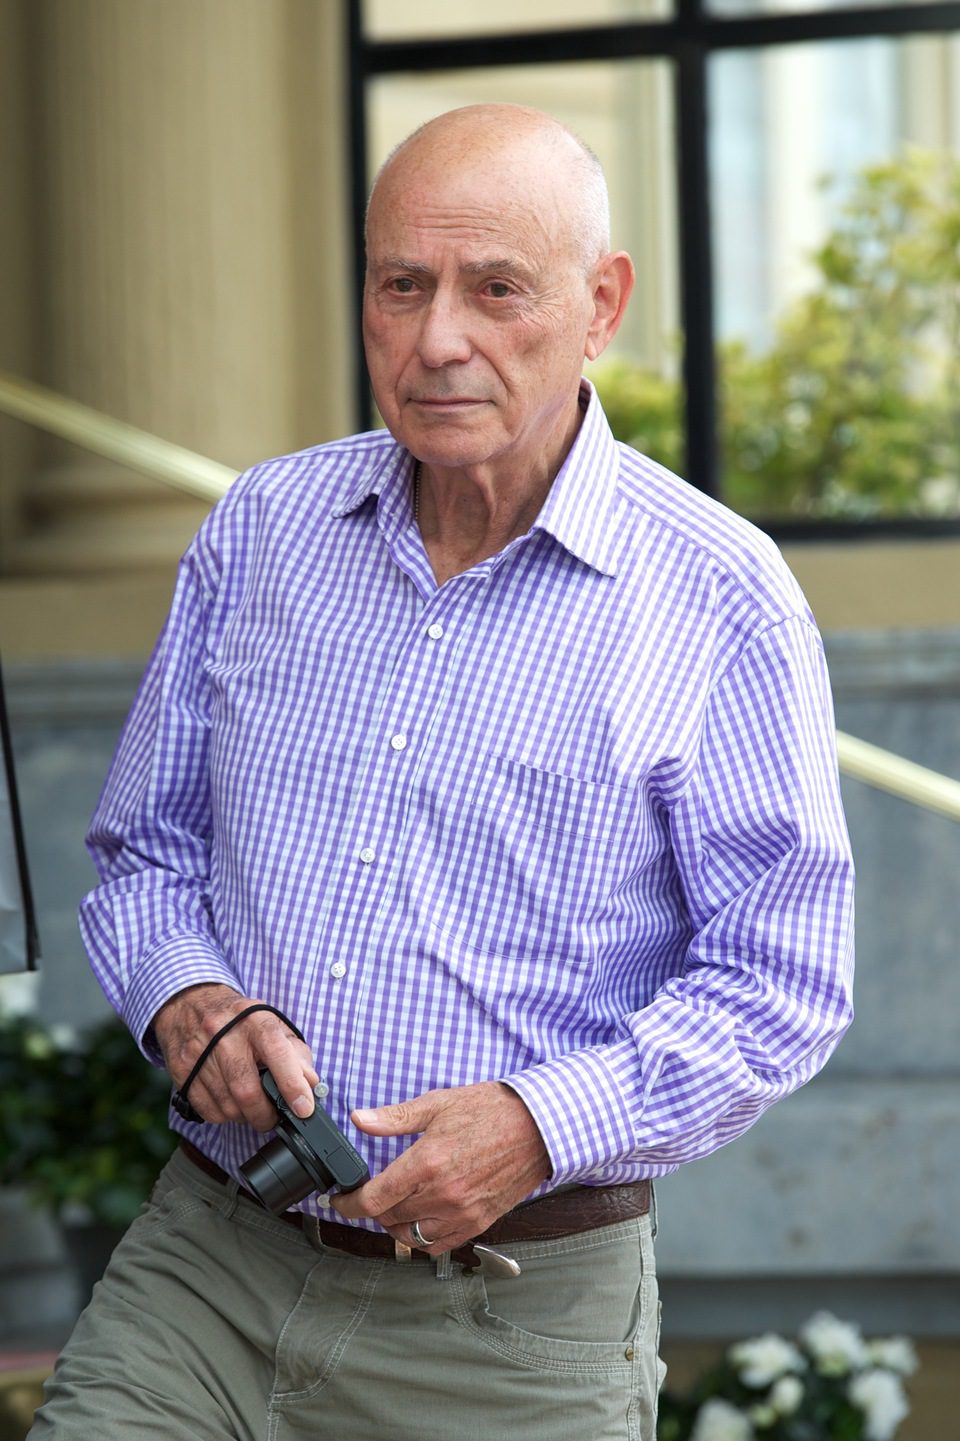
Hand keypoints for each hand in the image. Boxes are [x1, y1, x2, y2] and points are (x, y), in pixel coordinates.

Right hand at [153, 983, 318, 1129]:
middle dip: (264, 1114)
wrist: (192, 1004)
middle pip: (246, 1090)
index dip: (292, 1084)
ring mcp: (199, 1051)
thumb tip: (311, 1084)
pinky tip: (229, 1103)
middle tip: (272, 1118)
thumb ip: (296, 1054)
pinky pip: (207, 1109)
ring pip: (226, 1105)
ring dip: (244, 1116)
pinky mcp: (181, 1068)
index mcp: (255, 1020)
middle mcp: (224, 1033)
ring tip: (250, 1108)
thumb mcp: (273, 1025)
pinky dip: (223, 1115)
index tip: (304, 1108)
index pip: (278, 1053)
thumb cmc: (240, 1020)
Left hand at [331, 1081, 550, 1252]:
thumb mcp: (438, 1104)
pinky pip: (439, 1246)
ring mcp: (461, 1213)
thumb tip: (360, 1119)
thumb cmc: (490, 1110)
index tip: (340, 1200)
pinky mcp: (478, 1223)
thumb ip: (395, 1117)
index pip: (373, 1200)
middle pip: (388, 1218)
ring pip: (410, 1237)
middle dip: (371, 1208)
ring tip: (393, 1207)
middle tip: (369, 1194)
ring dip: (394, 1225)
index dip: (348, 1204)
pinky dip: (422, 1239)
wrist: (537, 1126)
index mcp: (426, 1163)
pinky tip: (419, 1220)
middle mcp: (442, 1194)